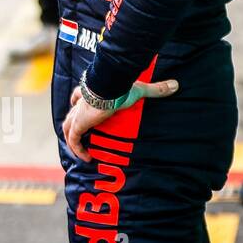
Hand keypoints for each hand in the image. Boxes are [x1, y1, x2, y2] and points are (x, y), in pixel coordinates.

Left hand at [62, 78, 179, 161]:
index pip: (79, 96)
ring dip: (72, 139)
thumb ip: (156, 89)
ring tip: (81, 151)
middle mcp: (81, 103)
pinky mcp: (78, 124)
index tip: (78, 106)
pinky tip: (86, 158)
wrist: (110, 89)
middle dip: (71, 124)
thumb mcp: (140, 89)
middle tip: (77, 135)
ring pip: (67, 127)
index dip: (77, 102)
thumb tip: (175, 85)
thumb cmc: (121, 87)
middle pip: (70, 114)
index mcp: (91, 93)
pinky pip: (73, 140)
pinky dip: (77, 149)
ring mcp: (78, 115)